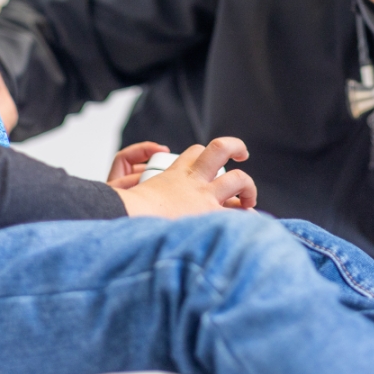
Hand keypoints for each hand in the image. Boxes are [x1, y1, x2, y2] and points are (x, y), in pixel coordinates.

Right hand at [111, 137, 256, 217]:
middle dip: (236, 147)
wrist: (131, 223)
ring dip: (249, 189)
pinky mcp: (212, 216)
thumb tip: (122, 192)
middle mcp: (195, 180)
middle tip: (243, 156)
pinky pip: (239, 214)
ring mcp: (206, 197)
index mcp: (177, 173)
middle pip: (221, 149)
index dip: (206, 154)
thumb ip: (134, 188)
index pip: (196, 152)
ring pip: (239, 179)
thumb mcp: (132, 193)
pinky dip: (248, 219)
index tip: (211, 165)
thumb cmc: (129, 214)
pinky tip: (251, 225)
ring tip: (250, 201)